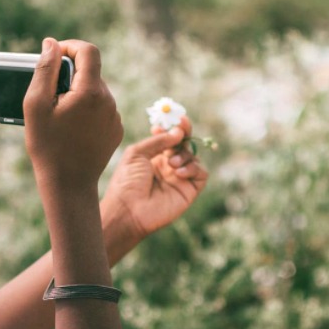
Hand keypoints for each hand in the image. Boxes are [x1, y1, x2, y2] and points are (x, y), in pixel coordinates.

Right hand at [24, 38, 122, 192]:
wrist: (69, 185)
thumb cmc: (48, 146)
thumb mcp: (36, 105)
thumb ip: (44, 70)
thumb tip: (52, 44)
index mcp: (91, 92)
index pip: (88, 50)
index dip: (69, 47)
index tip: (53, 56)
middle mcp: (109, 101)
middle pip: (91, 72)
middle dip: (70, 74)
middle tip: (48, 92)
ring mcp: (115, 117)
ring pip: (96, 91)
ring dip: (78, 93)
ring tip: (58, 113)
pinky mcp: (116, 130)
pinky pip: (101, 109)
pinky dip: (87, 110)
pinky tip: (71, 127)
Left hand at [101, 116, 207, 242]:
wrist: (128, 210)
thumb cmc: (127, 182)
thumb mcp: (137, 153)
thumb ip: (158, 141)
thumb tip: (178, 132)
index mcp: (153, 157)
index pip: (169, 138)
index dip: (174, 128)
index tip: (176, 118)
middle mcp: (167, 166)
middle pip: (184, 144)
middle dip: (184, 133)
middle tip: (183, 126)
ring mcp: (179, 178)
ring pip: (193, 157)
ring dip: (184, 155)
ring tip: (171, 163)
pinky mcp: (189, 191)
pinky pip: (201, 173)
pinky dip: (193, 168)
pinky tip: (178, 173)